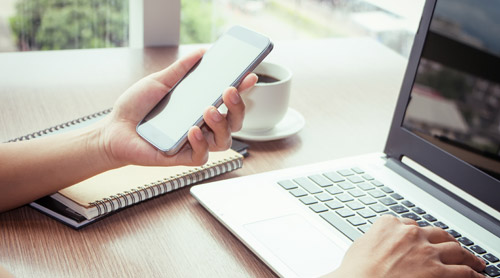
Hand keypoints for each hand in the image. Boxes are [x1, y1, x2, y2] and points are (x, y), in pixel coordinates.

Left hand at [98, 49, 256, 167]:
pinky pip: (202, 156)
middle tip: (229, 91)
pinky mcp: (182, 158)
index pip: (228, 101)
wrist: (113, 130)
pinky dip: (200, 143)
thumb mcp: (159, 82)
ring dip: (222, 124)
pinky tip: (191, 130)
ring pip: (224, 141)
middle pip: (234, 122)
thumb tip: (201, 53)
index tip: (249, 76)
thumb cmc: (135, 107)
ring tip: (208, 109)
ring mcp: (194, 143)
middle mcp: (202, 126)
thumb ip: (180, 69)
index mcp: (200, 107)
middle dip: (238, 107)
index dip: (242, 90)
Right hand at [330, 215, 485, 277]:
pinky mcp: (438, 272)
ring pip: (456, 250)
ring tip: (476, 262)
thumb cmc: (355, 272)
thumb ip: (374, 238)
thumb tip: (377, 242)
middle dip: (448, 242)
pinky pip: (464, 272)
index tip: (424, 239)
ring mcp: (426, 252)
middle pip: (437, 234)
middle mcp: (411, 234)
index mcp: (390, 225)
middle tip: (456, 248)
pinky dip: (475, 275)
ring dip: (468, 256)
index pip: (411, 225)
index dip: (420, 234)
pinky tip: (479, 277)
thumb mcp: (359, 246)